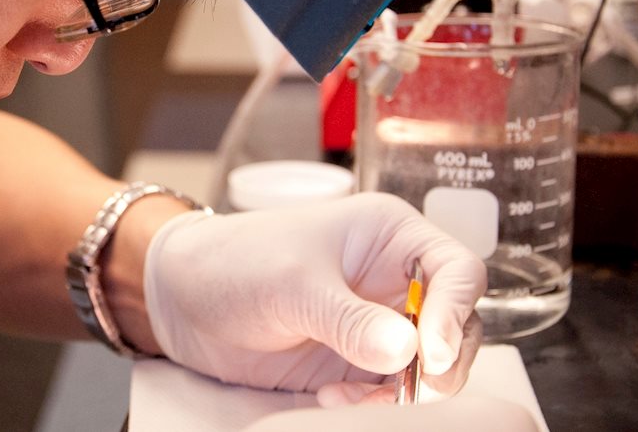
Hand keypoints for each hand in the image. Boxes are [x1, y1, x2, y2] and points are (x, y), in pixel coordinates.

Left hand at [143, 192, 485, 404]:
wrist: (181, 299)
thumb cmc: (234, 262)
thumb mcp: (292, 285)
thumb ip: (349, 319)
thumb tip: (407, 351)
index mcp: (388, 234)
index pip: (456, 270)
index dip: (454, 312)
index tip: (430, 354)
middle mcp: (391, 277)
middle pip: (455, 323)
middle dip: (441, 362)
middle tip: (417, 391)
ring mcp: (374, 321)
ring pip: (426, 364)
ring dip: (403, 390)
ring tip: (350, 395)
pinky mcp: (353, 359)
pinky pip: (388, 389)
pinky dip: (372, 403)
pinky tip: (332, 398)